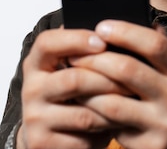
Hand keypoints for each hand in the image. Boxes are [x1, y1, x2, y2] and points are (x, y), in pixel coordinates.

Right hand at [19, 27, 128, 148]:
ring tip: (134, 99)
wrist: (55, 138)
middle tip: (135, 76)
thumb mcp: (74, 69)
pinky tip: (121, 122)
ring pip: (84, 112)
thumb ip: (89, 51)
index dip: (76, 39)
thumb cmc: (73, 96)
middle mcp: (31, 89)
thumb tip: (125, 29)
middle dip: (109, 78)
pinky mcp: (44, 143)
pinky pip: (84, 136)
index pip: (47, 43)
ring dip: (113, 106)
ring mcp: (35, 118)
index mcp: (36, 63)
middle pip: (73, 79)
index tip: (102, 41)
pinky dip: (106, 129)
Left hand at [68, 20, 166, 148]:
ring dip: (87, 89)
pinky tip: (86, 104)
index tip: (102, 26)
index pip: (155, 45)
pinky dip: (96, 114)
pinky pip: (114, 128)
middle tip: (75, 53)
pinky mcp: (149, 147)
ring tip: (74, 78)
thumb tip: (148, 22)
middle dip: (95, 59)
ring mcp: (162, 125)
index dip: (125, 32)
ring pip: (112, 104)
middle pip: (127, 70)